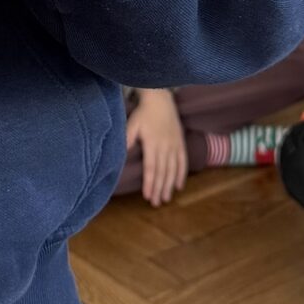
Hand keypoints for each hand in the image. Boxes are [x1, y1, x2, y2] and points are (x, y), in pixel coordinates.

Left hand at [124, 89, 186, 203]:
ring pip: (173, 170)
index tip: (147, 195)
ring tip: (166, 198)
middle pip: (162, 172)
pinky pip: (183, 162)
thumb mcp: (132, 125)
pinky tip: (179, 186)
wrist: (161, 100)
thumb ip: (127, 140)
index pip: (151, 168)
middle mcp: (166, 146)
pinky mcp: (181, 143)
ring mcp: (175, 146)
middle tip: (156, 203)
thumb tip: (120, 156)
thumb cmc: (143, 113)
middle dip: (159, 189)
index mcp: (153, 143)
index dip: (149, 183)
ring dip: (169, 185)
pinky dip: (181, 175)